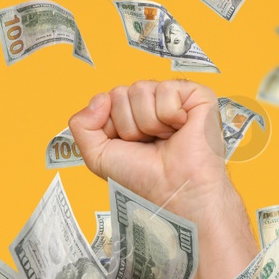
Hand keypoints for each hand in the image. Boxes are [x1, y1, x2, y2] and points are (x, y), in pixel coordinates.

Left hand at [68, 80, 236, 221]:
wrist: (172, 189)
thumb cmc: (142, 177)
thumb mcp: (97, 155)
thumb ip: (81, 125)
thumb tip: (99, 98)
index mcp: (128, 114)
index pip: (105, 100)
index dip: (110, 126)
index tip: (126, 146)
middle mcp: (149, 103)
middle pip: (120, 93)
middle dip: (128, 125)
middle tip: (147, 144)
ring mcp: (172, 97)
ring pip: (140, 89)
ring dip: (148, 123)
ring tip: (164, 138)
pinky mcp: (196, 95)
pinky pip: (167, 88)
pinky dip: (169, 114)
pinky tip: (180, 129)